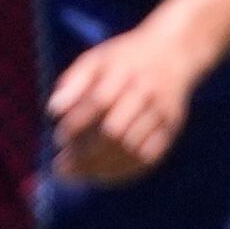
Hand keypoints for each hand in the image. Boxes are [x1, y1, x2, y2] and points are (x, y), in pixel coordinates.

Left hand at [49, 19, 210, 184]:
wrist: (175, 53)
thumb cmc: (124, 59)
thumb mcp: (97, 59)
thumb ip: (73, 82)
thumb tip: (54, 111)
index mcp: (124, 71)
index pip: (97, 102)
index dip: (75, 125)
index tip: (59, 140)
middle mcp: (146, 92)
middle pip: (114, 132)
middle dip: (85, 153)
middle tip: (63, 167)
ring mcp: (162, 112)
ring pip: (131, 150)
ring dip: (102, 166)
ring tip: (79, 174)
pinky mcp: (172, 128)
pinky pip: (148, 158)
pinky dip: (125, 171)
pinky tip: (104, 175)